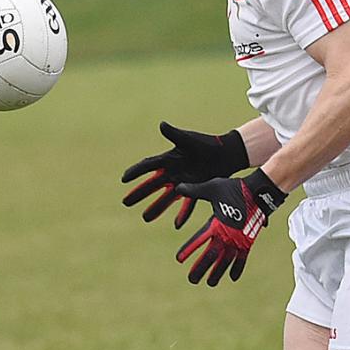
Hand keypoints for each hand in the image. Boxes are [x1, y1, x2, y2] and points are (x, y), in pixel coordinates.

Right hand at [122, 121, 248, 227]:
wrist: (225, 153)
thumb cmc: (206, 143)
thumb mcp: (189, 139)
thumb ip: (175, 134)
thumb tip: (161, 124)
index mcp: (169, 158)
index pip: (148, 165)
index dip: (136, 172)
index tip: (123, 179)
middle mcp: (173, 172)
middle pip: (153, 184)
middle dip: (140, 193)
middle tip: (126, 202)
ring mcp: (184, 182)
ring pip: (167, 198)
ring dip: (157, 207)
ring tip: (146, 218)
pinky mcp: (196, 189)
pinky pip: (188, 205)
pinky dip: (183, 214)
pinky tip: (177, 225)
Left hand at [175, 169, 285, 285]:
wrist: (259, 192)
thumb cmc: (234, 189)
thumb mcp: (212, 188)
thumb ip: (195, 190)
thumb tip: (178, 187)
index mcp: (216, 224)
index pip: (199, 240)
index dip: (189, 249)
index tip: (179, 259)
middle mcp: (226, 235)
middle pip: (211, 257)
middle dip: (200, 269)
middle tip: (192, 280)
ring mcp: (238, 240)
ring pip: (226, 262)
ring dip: (217, 273)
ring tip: (210, 283)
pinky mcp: (248, 242)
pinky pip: (242, 259)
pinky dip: (237, 269)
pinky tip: (232, 278)